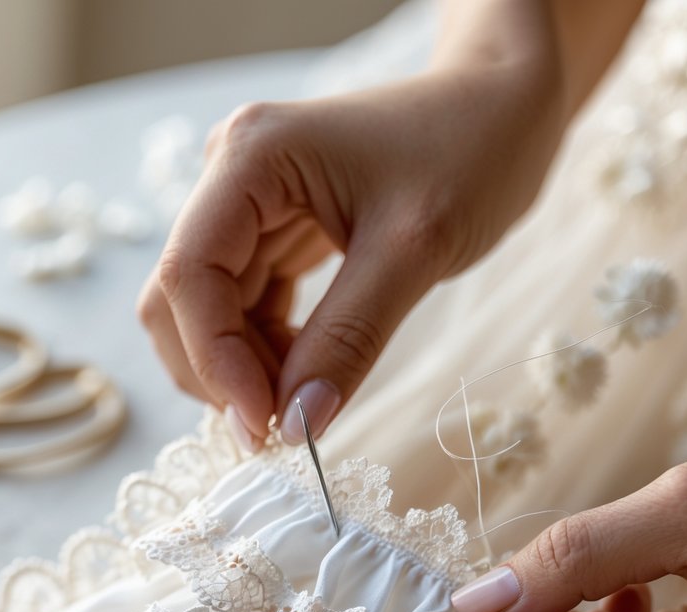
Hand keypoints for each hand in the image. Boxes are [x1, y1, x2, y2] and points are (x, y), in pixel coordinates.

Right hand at [138, 11, 563, 450]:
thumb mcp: (415, 252)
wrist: (504, 109)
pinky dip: (267, 356)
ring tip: (306, 402)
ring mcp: (250, 208)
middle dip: (220, 371)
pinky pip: (246, 312)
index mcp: (252, 157)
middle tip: (281, 427)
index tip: (265, 424)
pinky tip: (311, 374)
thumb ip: (349, 339)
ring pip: (209, 315)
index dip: (214, 358)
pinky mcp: (274, 236)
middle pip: (181, 299)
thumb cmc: (472, 151)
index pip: (188, 273)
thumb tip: (297, 424)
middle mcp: (232, 177)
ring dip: (244, 371)